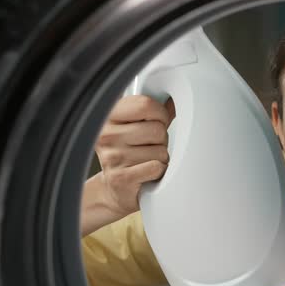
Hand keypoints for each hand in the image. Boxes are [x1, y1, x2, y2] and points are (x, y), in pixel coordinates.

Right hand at [80, 95, 174, 235]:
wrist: (115, 189)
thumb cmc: (130, 154)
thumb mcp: (136, 127)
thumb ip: (155, 111)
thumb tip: (177, 97)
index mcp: (109, 116)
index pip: (146, 104)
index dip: (160, 114)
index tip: (157, 122)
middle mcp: (107, 135)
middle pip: (157, 130)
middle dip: (162, 140)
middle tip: (150, 147)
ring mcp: (112, 157)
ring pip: (160, 151)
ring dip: (161, 158)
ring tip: (147, 161)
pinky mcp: (121, 178)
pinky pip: (157, 168)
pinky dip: (159, 172)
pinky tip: (148, 174)